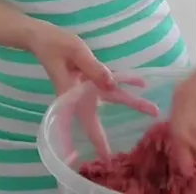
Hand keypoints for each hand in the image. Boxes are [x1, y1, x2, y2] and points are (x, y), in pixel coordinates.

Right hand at [26, 22, 159, 159]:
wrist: (42, 38)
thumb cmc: (54, 45)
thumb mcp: (75, 52)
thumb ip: (94, 68)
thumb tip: (112, 83)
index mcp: (73, 94)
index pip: (86, 123)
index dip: (96, 141)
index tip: (105, 159)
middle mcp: (80, 96)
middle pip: (102, 116)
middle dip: (112, 132)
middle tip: (128, 149)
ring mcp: (86, 87)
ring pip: (112, 98)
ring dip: (131, 102)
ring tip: (153, 110)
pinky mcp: (89, 78)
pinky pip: (110, 83)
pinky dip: (125, 83)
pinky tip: (140, 83)